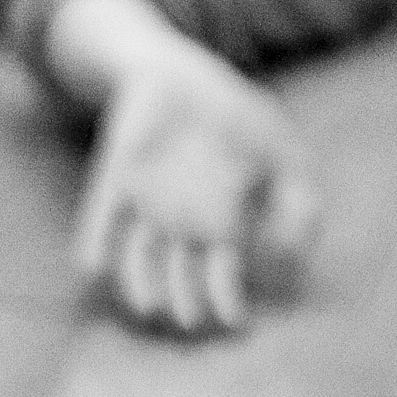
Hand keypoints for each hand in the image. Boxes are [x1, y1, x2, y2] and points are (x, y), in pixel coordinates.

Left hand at [64, 14, 320, 337]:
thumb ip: (302, 204)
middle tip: (188, 321)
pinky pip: (100, 215)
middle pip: (179, 273)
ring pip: (140, 254)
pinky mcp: (116, 179)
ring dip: (139, 280)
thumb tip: (297, 252)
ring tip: (147, 305)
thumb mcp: (287, 155)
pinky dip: (95, 239)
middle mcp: (180, 223)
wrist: (183, 76)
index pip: (222, 273)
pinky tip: (93, 264)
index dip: (228, 299)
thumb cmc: (238, 117)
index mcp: (218, 224)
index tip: (235, 320)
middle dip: (182, 299)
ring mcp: (146, 203)